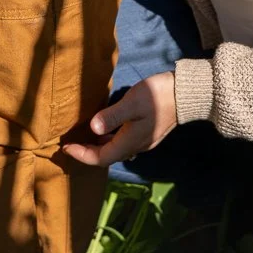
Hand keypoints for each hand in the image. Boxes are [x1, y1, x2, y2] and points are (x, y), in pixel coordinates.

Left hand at [62, 71, 177, 166]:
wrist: (186, 94)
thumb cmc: (157, 96)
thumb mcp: (132, 103)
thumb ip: (112, 116)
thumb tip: (93, 128)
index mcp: (129, 142)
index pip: (100, 158)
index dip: (82, 155)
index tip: (66, 147)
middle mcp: (136, 146)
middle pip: (107, 157)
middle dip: (88, 153)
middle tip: (71, 144)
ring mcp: (143, 140)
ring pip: (116, 150)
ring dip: (99, 146)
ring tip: (85, 137)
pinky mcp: (148, 132)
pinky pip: (123, 142)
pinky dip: (110, 139)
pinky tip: (106, 129)